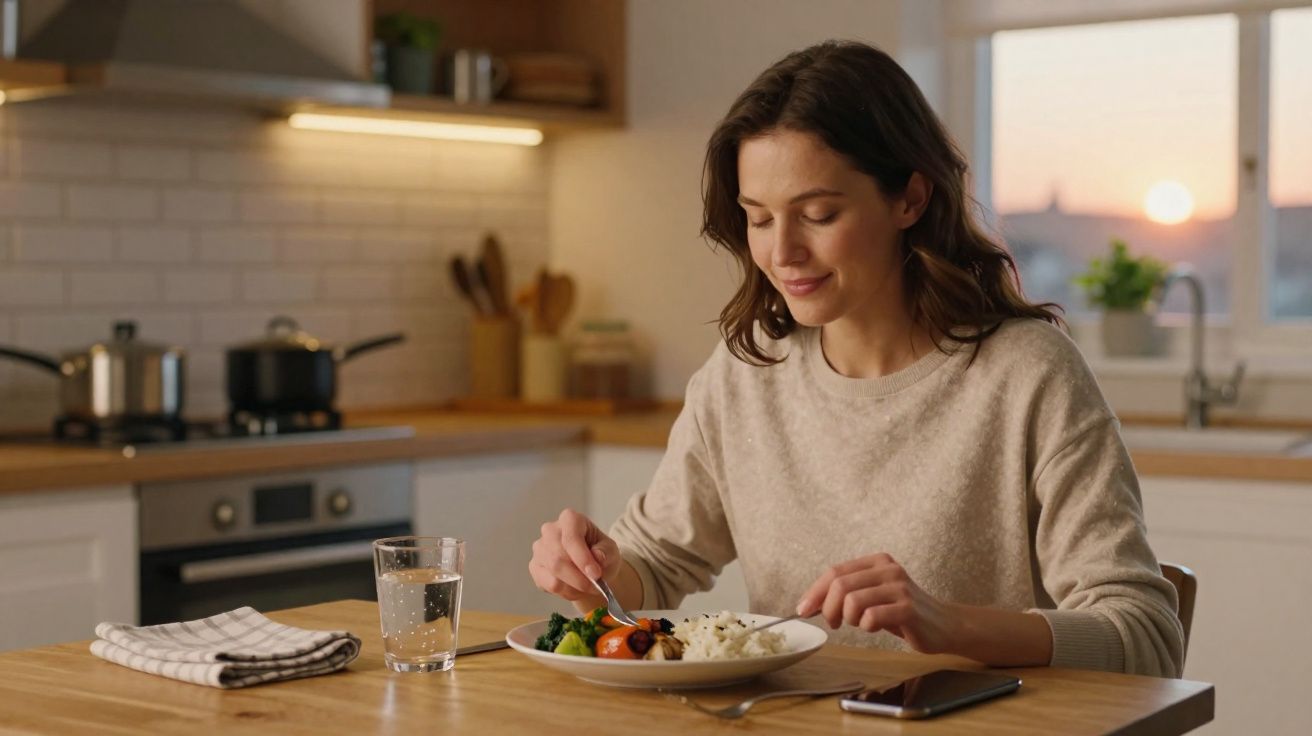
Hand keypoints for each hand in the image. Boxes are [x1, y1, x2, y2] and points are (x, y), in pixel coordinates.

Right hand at [528, 508, 622, 602]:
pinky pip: (549, 584)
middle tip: (596, 586)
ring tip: (588, 587)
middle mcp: (550, 530)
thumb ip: (606, 552)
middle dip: (579, 577)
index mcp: (570, 519)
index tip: (595, 574)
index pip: (571, 538)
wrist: (591, 566)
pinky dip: (566, 591)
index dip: (582, 558)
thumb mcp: (610, 550)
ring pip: (553, 573)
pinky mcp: (535, 567)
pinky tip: (576, 588)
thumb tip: (597, 556)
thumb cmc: (600, 553)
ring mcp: (540, 549)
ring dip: (574, 586)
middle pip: (559, 558)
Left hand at [796, 553, 962, 654]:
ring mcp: (899, 587)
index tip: (803, 610)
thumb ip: (846, 594)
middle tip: (834, 623)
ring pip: (852, 601)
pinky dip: (866, 627)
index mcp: (876, 561)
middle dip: (828, 608)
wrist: (943, 625)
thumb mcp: (872, 596)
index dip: (815, 591)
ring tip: (859, 624)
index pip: (835, 572)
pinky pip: (872, 617)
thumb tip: (808, 604)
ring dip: (849, 619)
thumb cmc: (902, 613)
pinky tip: (875, 628)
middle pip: (840, 585)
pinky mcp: (908, 608)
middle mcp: (888, 569)